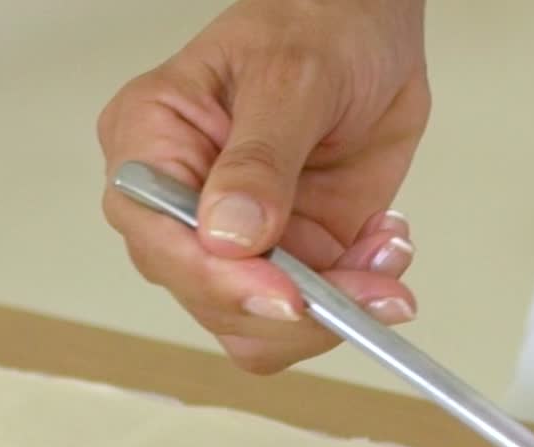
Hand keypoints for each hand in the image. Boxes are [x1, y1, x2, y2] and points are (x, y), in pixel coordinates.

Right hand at [98, 0, 429, 373]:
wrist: (371, 28)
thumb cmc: (317, 20)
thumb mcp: (291, 75)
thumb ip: (259, 160)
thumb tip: (228, 235)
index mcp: (149, 147)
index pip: (161, 241)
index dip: (221, 281)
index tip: (288, 295)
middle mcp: (177, 208)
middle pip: (208, 301)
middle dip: (293, 305)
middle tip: (368, 278)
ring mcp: (229, 244)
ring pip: (257, 328)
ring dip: (333, 306)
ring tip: (385, 251)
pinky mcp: (280, 263)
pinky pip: (306, 318)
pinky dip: (354, 300)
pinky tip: (382, 247)